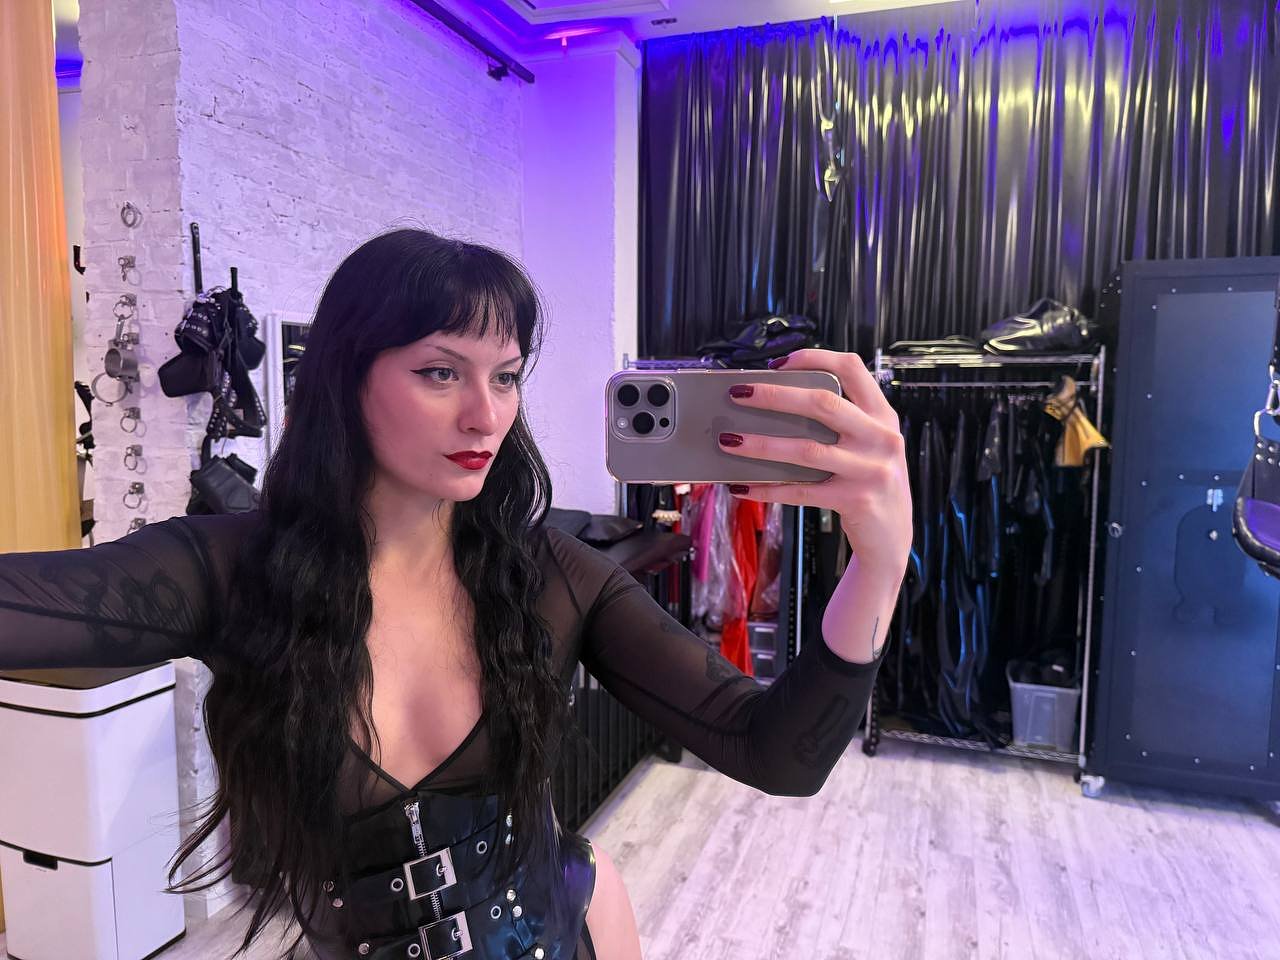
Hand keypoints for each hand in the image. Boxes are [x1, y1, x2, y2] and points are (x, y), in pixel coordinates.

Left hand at [719, 349, 912, 579]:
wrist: (892, 537)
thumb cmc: (870, 482)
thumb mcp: (870, 444)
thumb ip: (842, 422)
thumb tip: (776, 404)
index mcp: (882, 415)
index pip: (851, 368)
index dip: (814, 358)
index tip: (777, 364)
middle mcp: (881, 437)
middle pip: (823, 403)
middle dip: (774, 396)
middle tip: (738, 394)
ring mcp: (870, 469)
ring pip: (806, 449)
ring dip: (761, 444)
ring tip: (729, 440)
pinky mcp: (855, 500)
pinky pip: (801, 491)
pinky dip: (767, 489)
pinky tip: (742, 486)